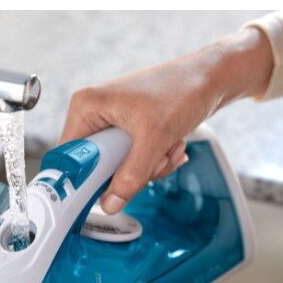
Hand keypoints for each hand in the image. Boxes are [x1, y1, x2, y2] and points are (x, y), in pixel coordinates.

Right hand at [59, 27, 272, 213]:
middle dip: (130, 171)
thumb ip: (130, 176)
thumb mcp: (154, 139)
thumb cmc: (182, 91)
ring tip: (167, 148)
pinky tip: (170, 146)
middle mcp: (94, 113)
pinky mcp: (129, 129)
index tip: (104, 194)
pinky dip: (154, 160)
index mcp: (86, 107)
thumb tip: (109, 204)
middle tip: (153, 160)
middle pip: (97, 165)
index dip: (86, 178)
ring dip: (148, 167)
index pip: (70, 156)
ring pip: (118, 167)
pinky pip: (133, 160)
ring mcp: (112, 122)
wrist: (212, 78)